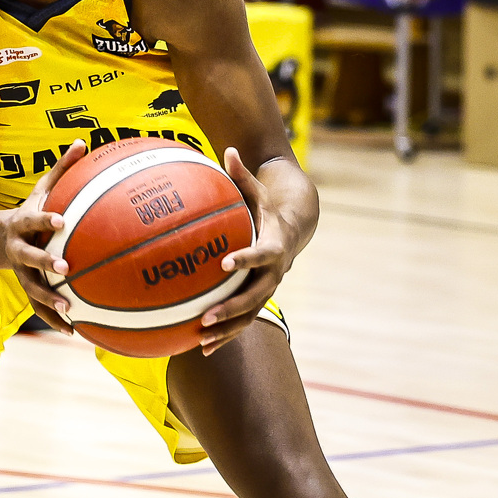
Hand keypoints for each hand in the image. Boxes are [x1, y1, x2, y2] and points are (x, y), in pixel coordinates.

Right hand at [6, 139, 87, 334]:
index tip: (62, 222)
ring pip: (33, 288)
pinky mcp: (28, 288)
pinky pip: (41, 307)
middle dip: (45, 264)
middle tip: (65, 268)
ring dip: (49, 300)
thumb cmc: (30, 213)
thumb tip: (83, 141)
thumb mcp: (42, 190)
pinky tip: (75, 332)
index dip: (46, 221)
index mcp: (23, 225)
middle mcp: (19, 250)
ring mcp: (21, 272)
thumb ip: (62, 169)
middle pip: (29, 258)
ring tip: (68, 309)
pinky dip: (56, 319)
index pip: (34, 221)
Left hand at [199, 148, 298, 354]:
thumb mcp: (258, 189)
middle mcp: (274, 271)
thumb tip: (227, 149)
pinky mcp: (259, 297)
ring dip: (227, 329)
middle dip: (231, 308)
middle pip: (256, 295)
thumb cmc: (268, 204)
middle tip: (206, 316)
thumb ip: (241, 174)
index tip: (226, 263)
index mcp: (273, 244)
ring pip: (250, 314)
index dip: (246, 258)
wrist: (296, 225)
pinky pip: (243, 320)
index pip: (262, 254)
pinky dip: (225, 334)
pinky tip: (201, 348)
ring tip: (201, 341)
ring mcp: (268, 287)